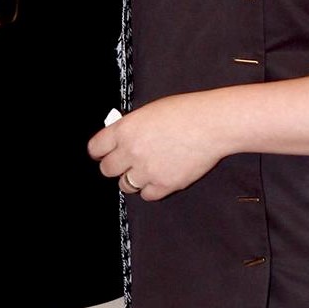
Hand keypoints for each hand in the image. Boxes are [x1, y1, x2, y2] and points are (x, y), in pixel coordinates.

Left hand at [88, 93, 227, 200]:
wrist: (212, 124)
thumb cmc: (186, 112)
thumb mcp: (149, 112)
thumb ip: (131, 128)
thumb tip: (121, 141)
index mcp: (125, 130)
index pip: (96, 148)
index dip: (99, 152)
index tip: (102, 154)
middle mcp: (131, 151)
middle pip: (107, 169)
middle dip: (115, 166)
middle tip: (124, 163)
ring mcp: (147, 170)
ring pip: (125, 185)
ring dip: (133, 179)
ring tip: (145, 170)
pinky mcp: (164, 184)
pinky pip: (147, 195)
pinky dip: (151, 188)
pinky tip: (159, 177)